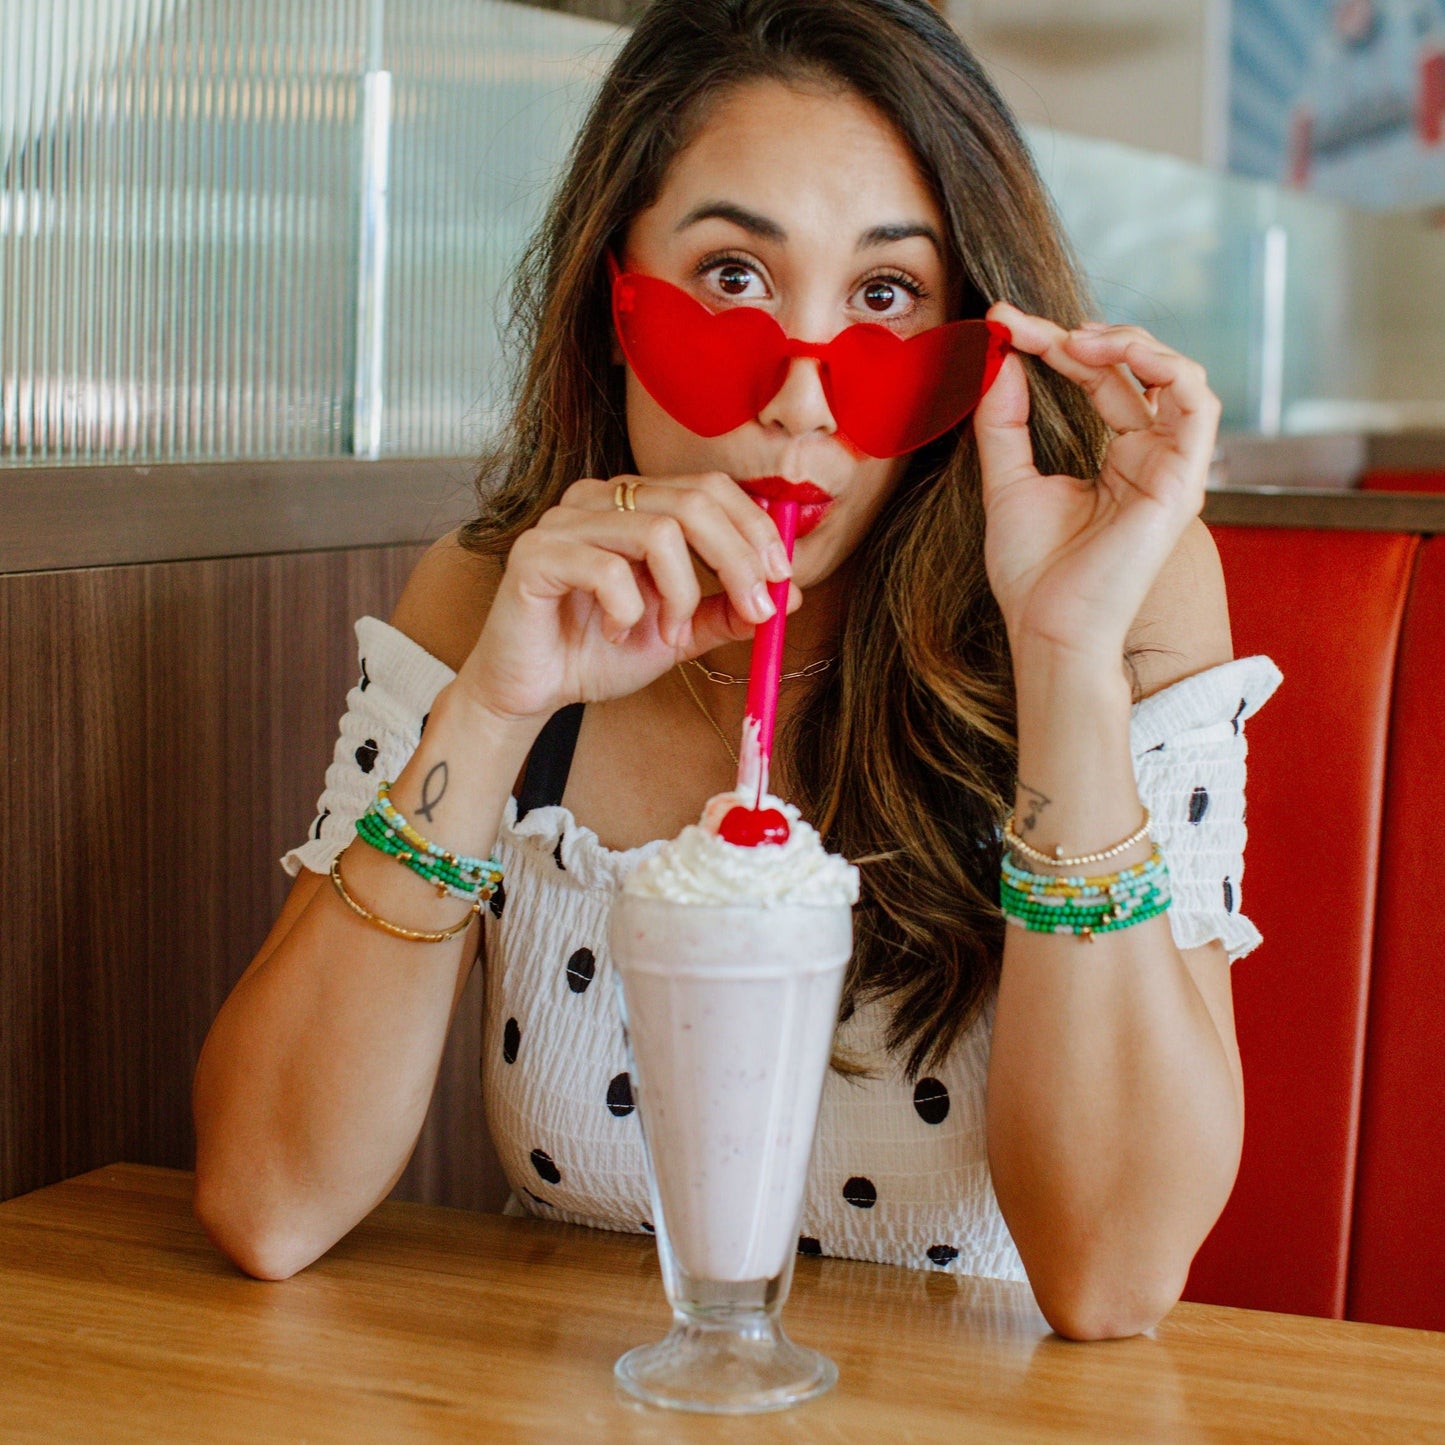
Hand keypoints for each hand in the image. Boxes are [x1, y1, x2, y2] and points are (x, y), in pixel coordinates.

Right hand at [456, 472, 800, 720]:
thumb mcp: (678, 632)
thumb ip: (725, 612)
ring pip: (658, 532)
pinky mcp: (535, 554)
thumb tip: (789, 595)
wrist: (531, 690)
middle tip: (755, 610)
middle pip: (693, 502)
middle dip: (737, 560)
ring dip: (681, 594)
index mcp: (634, 503)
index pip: (709, 488)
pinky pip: (607, 569)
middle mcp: (599, 499)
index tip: (781, 577)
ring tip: (667, 633)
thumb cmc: (596, 651)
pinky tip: (615, 632)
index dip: (753, 528)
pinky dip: (628, 610)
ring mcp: (564, 521)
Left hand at [972, 305, 1219, 661]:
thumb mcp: (1006, 482)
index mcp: (1115, 459)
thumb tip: (1000, 359)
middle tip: (1019, 326)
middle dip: (1075, 335)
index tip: (1001, 324)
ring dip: (1127, 342)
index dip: (1051, 343)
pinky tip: (1113, 354)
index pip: (1095, 379)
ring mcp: (1171, 468)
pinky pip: (1198, 402)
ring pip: (1175, 374)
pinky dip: (1164, 366)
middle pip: (1129, 370)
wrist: (1049, 630)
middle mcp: (1149, 458)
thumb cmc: (1031, 574)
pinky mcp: (1184, 480)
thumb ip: (1004, 422)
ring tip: (1070, 339)